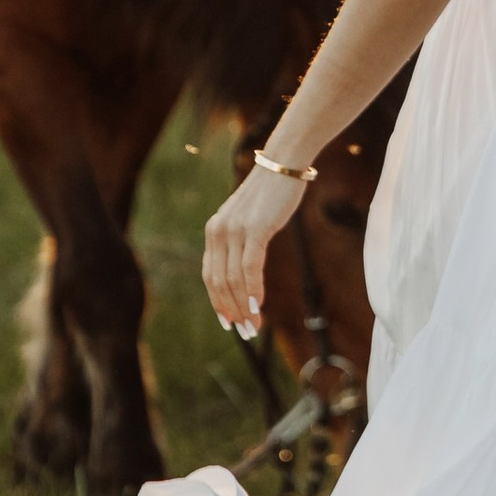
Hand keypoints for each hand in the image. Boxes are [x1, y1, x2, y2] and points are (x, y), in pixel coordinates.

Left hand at [203, 161, 306, 337]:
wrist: (283, 163)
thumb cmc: (270, 193)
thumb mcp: (249, 219)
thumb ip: (241, 241)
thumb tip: (246, 270)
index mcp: (214, 231)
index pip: (211, 276)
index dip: (219, 303)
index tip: (231, 323)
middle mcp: (218, 232)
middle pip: (220, 283)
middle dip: (232, 311)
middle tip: (247, 332)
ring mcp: (235, 230)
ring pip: (234, 279)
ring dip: (244, 307)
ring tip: (255, 326)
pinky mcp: (254, 229)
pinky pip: (250, 267)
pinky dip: (253, 290)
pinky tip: (259, 307)